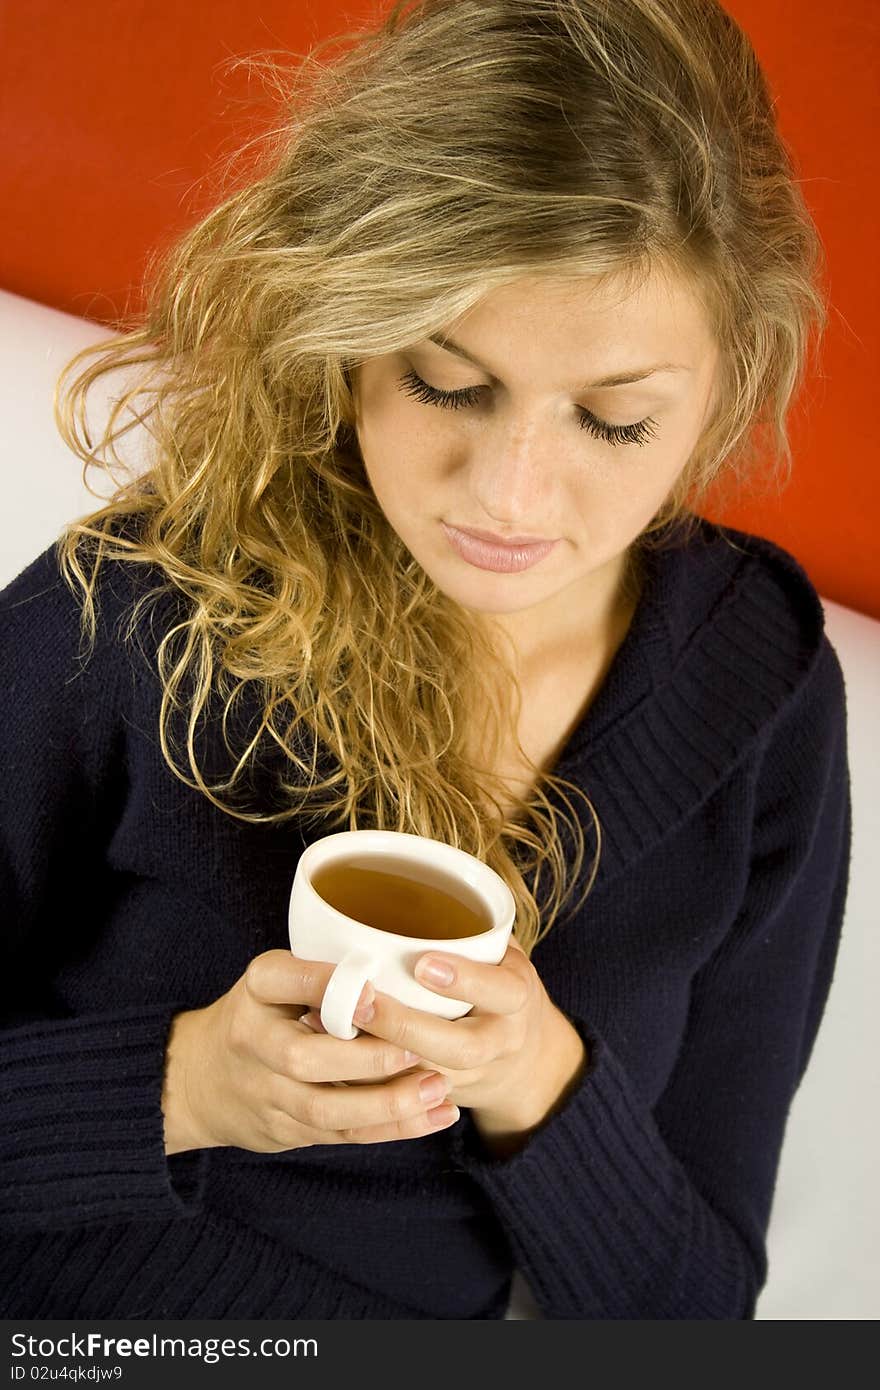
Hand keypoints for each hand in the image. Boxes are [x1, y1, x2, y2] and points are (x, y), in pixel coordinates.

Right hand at [160, 950, 459, 1154]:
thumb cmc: (263, 1013)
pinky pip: (342, 1136)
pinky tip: (437, 1115)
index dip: (324, 987)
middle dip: (366, 1060)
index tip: (372, 991)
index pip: (282, 982)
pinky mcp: (286, 1133)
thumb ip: (322, 974)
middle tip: (419, 1051)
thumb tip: (395, 970)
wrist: (201, 1078)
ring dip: (388, 1104)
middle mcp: (253, 1042)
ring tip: (438, 1087)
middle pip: (304, 1060)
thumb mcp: (278, 978)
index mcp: (256, 990)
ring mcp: (266, 1095)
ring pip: (326, 1110)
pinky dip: (393, 1129)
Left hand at [300, 940, 587, 1154]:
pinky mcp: (442, 1099)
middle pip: (460, 1048)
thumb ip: (470, 925)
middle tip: (362, 1002)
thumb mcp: (501, 952)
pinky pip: (405, 1098)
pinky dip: (367, 1081)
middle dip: (408, 1026)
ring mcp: (473, 1077)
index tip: (423, 962)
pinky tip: (328, 1057)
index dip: (466, 979)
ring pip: (427, 1080)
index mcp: (517, 996)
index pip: (501, 990)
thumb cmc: (498, 985)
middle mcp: (501, 1041)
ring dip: (378, 1057)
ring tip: (332, 1028)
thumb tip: (414, 874)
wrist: (524, 1062)